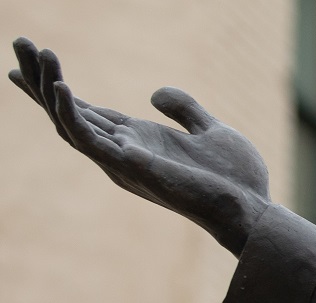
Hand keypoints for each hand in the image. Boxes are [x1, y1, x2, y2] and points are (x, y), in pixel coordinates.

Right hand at [10, 37, 269, 254]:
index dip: (58, 86)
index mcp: (138, 140)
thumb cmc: (235, 178)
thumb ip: (184, 110)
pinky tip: (62, 86)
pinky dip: (72, 114)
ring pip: (69, 121)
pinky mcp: (130, 166)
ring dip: (48, 87)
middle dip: (41, 78)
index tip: (34, 57)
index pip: (87, 111)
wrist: (252, 207)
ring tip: (35, 51)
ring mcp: (122, 160)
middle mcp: (122, 150)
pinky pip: (89, 140)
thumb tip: (155, 93)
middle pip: (68, 111)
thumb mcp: (211, 131)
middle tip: (20, 41)